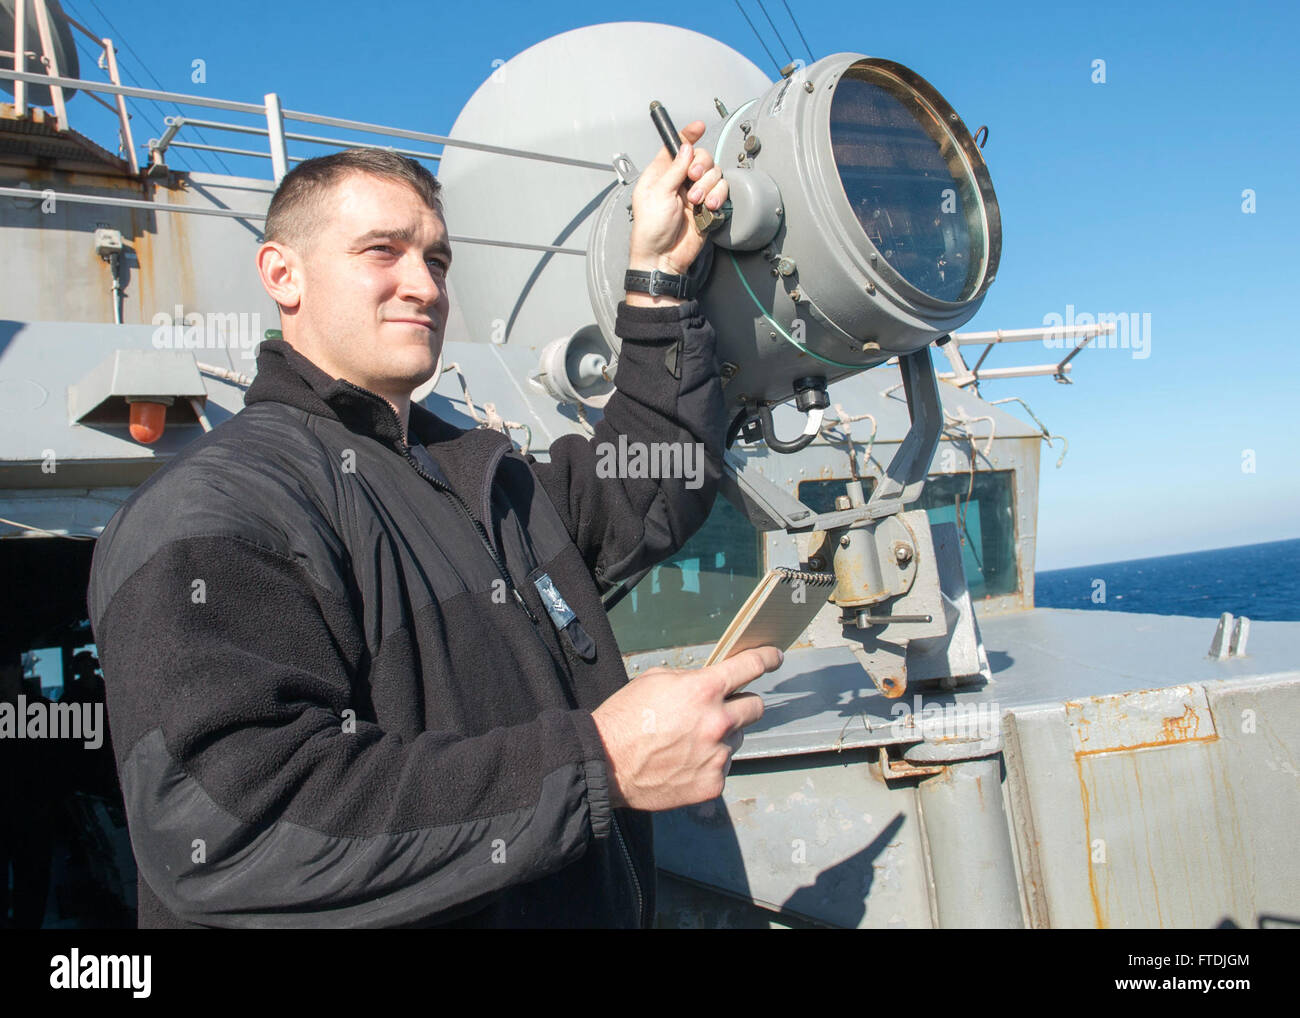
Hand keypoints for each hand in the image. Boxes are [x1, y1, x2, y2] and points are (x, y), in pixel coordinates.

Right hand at [590, 646, 780, 810]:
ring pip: (738, 739)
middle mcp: (718, 722)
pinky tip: (684, 762)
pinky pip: (723, 766)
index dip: (767, 659)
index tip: (774, 657)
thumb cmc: (624, 719)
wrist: (605, 763)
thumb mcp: (655, 681)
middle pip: (756, 707)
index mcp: (704, 690)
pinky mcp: (713, 783)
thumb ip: (691, 679)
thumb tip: (711, 683)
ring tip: (687, 742)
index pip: (751, 667)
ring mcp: (718, 756)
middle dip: (741, 704)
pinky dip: (709, 763)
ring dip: (722, 737)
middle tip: (719, 710)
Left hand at [627, 119, 727, 277]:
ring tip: (698, 201)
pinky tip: (708, 207)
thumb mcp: (658, 193)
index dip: (688, 135)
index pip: (677, 146)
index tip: (698, 127)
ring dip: (709, 185)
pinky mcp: (707, 207)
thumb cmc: (650, 229)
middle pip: (701, 158)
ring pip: (714, 174)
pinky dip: (718, 196)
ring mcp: (694, 194)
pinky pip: (721, 192)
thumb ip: (674, 169)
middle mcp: (679, 181)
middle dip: (701, 166)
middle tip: (693, 178)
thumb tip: (686, 148)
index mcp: (661, 173)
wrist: (663, 257)